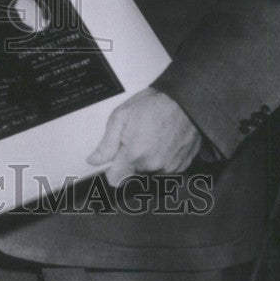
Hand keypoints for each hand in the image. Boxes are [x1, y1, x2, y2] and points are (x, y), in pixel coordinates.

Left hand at [87, 87, 201, 184]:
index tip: (114, 160)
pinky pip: (166, 170)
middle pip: (133, 175)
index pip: (115, 180)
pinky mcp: (182, 166)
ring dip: (147, 162)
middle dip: (130, 162)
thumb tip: (93, 160)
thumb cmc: (153, 104)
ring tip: (151, 139)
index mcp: (134, 155)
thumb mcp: (121, 116)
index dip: (112, 171)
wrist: (185, 100)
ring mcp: (170, 168)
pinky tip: (164, 143)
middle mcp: (153, 166)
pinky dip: (162, 160)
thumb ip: (106, 144)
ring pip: (150, 173)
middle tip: (136, 140)